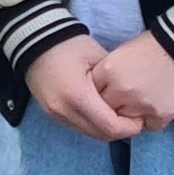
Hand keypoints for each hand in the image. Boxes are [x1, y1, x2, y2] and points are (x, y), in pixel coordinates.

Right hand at [22, 35, 136, 142]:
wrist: (33, 39)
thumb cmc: (68, 44)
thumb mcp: (97, 57)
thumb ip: (113, 82)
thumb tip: (130, 100)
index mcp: (77, 95)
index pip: (111, 126)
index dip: (130, 127)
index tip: (140, 118)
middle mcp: (63, 110)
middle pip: (100, 135)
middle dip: (120, 131)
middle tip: (132, 118)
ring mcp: (54, 113)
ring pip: (88, 134)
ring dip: (104, 129)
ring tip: (116, 115)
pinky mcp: (50, 113)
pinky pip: (76, 127)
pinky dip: (91, 124)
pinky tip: (99, 111)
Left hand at [91, 33, 173, 132]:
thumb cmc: (157, 46)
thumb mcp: (124, 52)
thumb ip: (109, 72)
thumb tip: (99, 89)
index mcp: (109, 70)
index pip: (91, 91)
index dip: (98, 91)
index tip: (105, 90)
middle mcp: (122, 89)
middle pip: (106, 109)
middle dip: (113, 105)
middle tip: (125, 97)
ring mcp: (141, 104)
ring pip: (125, 121)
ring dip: (131, 114)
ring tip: (143, 99)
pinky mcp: (160, 116)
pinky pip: (148, 125)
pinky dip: (152, 118)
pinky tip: (158, 102)